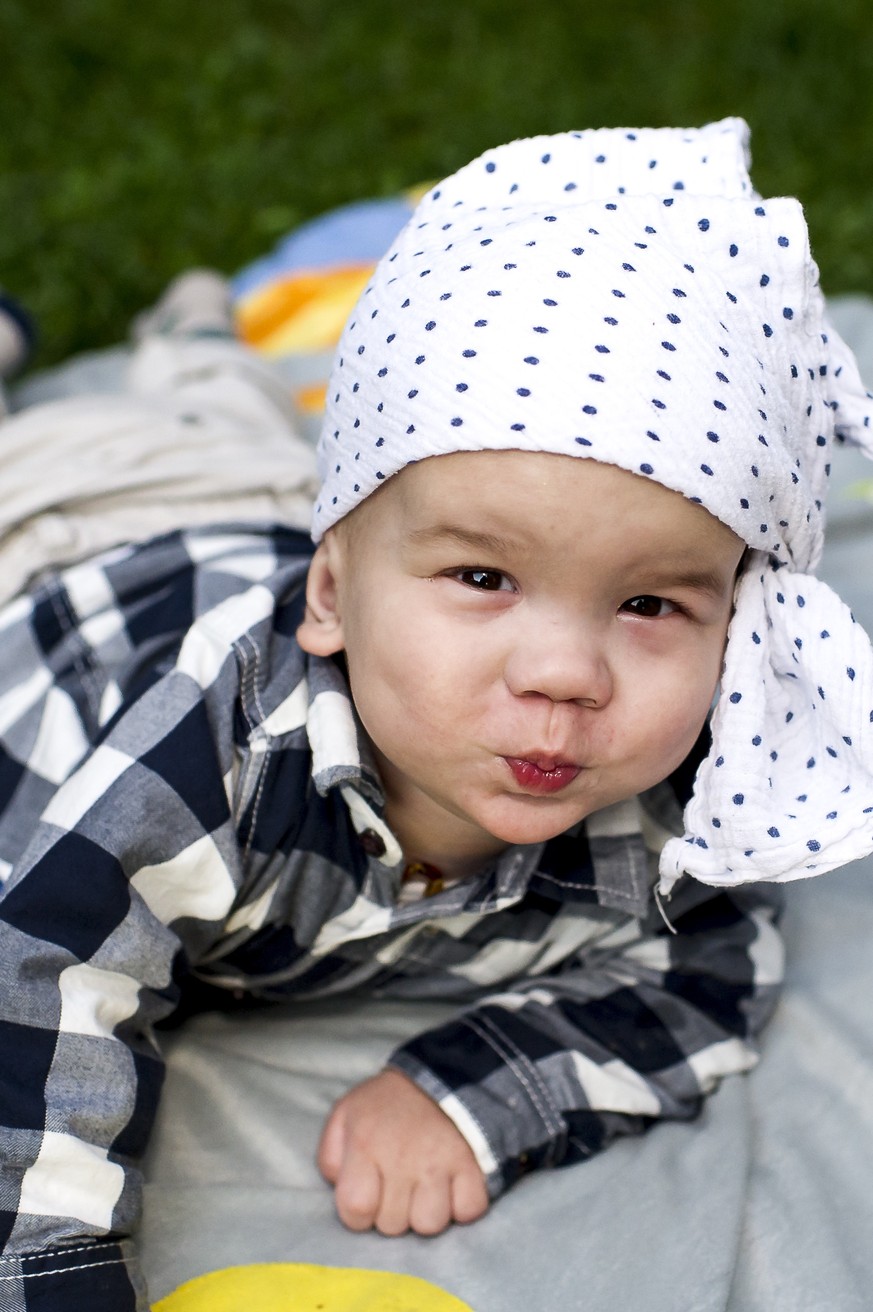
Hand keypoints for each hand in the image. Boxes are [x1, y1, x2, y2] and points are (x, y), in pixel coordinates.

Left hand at [317, 1068, 488, 1236]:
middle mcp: (402, 1157)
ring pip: (430, 1225)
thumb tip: (340, 1190)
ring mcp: (440, 1163)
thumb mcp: (345, 1116)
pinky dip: (462, 1205)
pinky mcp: (472, 1165)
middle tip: (397, 1185)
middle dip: (392, 1212)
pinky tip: (451, 1186)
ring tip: (423, 1188)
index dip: (358, 1214)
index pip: (355, 1209)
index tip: (368, 1196)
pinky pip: (468, 1211)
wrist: (440, 1077)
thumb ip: (330, 1156)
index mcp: (366, 1144)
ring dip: (426, 1213)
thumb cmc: (386, 1105)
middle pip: (392, 1225)